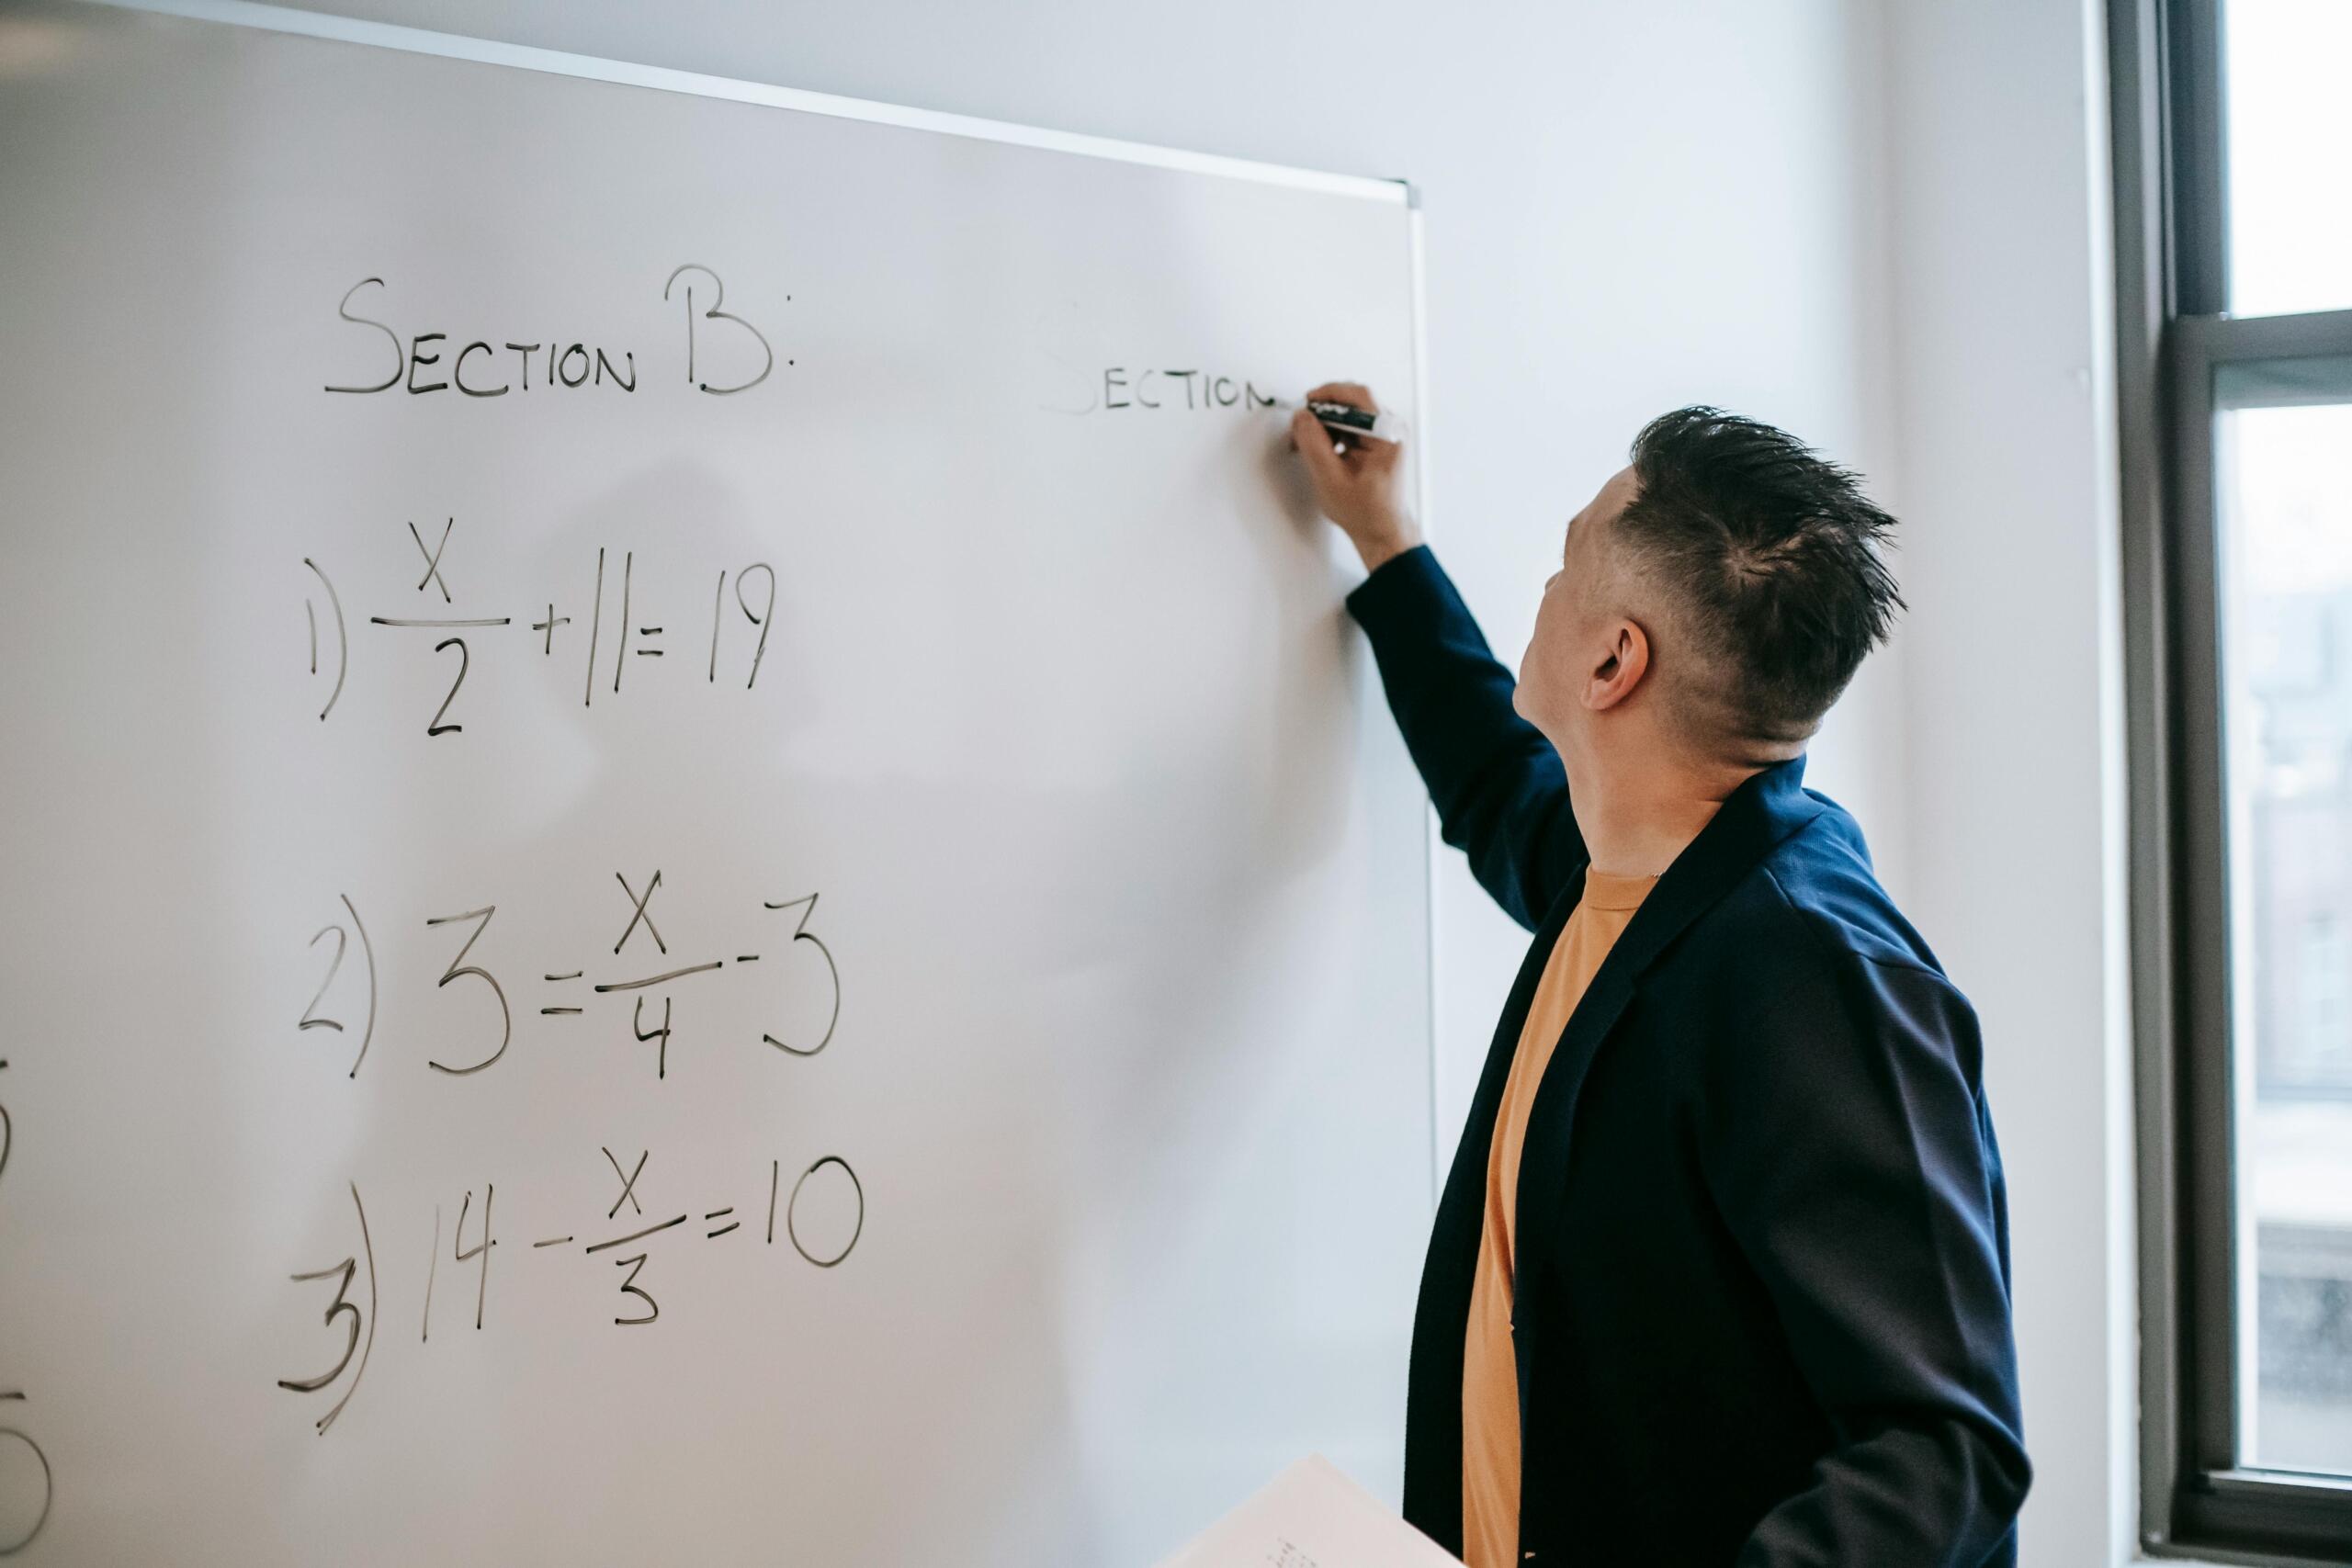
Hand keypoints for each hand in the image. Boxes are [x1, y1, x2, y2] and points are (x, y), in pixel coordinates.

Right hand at [1288, 381, 1421, 572]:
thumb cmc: (1365, 512)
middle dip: (1322, 412)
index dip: (1329, 394)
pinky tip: (1318, 449)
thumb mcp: (1331, 479)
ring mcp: (1384, 435)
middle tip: (1301, 426)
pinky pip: (1350, 426)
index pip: (1359, 398)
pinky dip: (1331, 432)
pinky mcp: (1375, 442)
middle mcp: (1390, 430)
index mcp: (1387, 436)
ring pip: (1348, 414)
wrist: (1381, 530)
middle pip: (1352, 403)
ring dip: (1324, 423)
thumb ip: (1314, 445)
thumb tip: (1301, 417)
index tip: (1307, 403)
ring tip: (1305, 442)